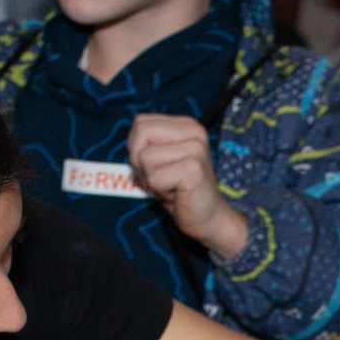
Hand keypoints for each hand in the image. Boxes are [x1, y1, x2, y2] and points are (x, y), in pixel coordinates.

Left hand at [129, 114, 248, 260]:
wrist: (209, 217)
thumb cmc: (180, 190)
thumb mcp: (160, 160)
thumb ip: (145, 144)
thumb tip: (131, 141)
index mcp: (186, 125)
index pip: (140, 122)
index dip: (137, 147)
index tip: (157, 165)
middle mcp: (194, 131)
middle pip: (141, 133)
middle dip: (141, 160)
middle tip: (161, 176)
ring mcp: (195, 149)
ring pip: (145, 158)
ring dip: (152, 178)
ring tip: (171, 185)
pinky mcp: (193, 169)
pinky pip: (154, 178)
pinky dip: (159, 191)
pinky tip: (177, 193)